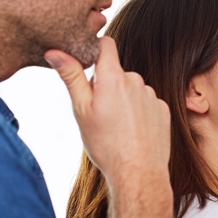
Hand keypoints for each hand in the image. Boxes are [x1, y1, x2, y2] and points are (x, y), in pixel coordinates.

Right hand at [45, 37, 170, 188]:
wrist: (138, 173)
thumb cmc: (106, 144)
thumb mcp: (81, 109)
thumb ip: (71, 76)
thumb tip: (55, 50)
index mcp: (113, 77)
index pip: (106, 44)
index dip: (95, 49)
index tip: (87, 62)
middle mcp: (136, 81)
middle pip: (116, 72)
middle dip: (106, 85)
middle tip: (98, 113)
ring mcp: (152, 95)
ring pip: (131, 90)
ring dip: (122, 100)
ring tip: (116, 127)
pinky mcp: (163, 109)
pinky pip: (146, 103)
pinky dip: (138, 112)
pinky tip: (132, 132)